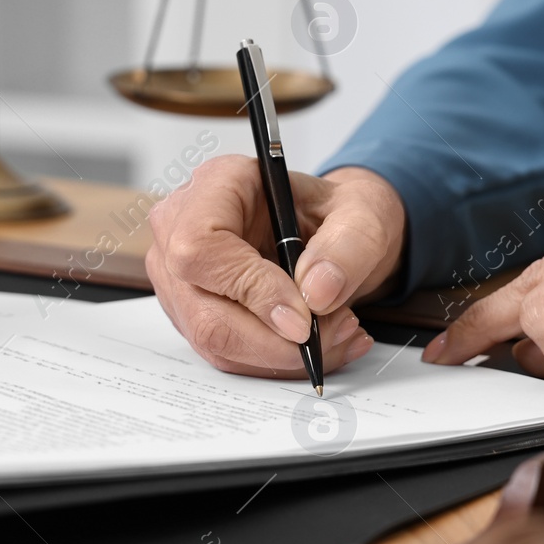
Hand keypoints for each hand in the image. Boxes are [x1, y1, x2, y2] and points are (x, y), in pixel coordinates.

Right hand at [146, 157, 404, 376]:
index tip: (304, 318)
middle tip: (335, 333)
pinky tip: (318, 344)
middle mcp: (183, 227)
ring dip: (281, 354)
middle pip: (203, 309)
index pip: (202, 248)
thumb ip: (348, 247)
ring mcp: (180, 274)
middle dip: (276, 341)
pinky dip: (276, 359)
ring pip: (213, 339)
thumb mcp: (363, 213)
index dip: (250, 290)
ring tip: (336, 336)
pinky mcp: (193, 309)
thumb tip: (317, 293)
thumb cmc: (335, 210)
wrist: (333, 228)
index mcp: (217, 184)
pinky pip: (225, 352)